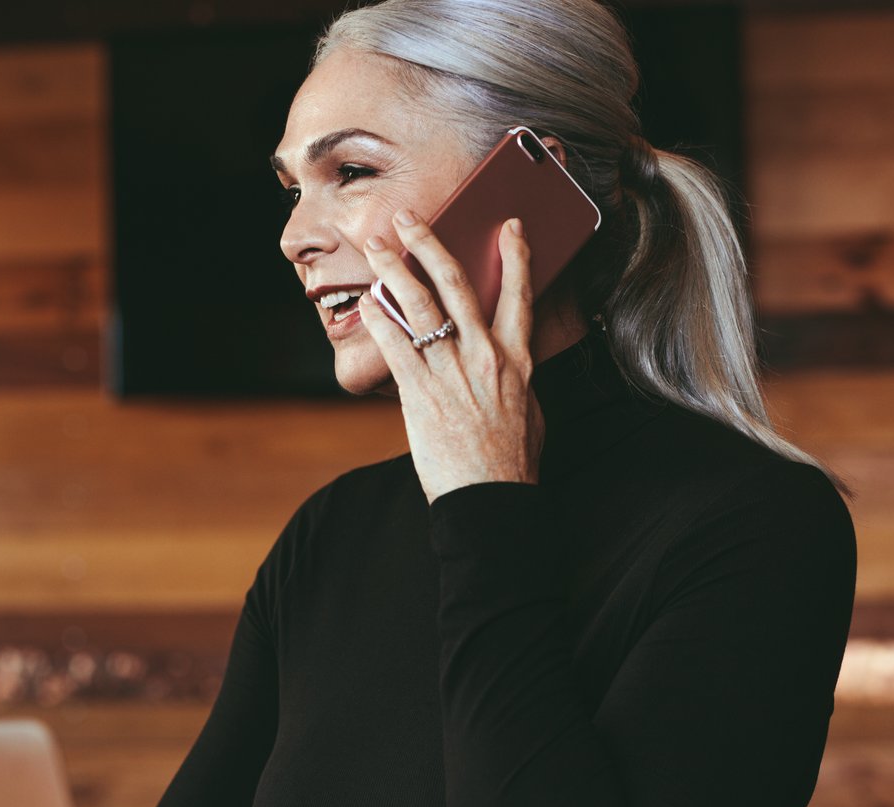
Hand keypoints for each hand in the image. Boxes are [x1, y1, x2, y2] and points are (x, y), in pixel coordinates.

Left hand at [356, 210, 543, 503]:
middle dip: (430, 243)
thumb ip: (515, 378)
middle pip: (456, 284)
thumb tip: (508, 360)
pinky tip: (364, 302)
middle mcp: (484, 357)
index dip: (516, 255)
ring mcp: (450, 373)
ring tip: (375, 246)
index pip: (519, 295)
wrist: (490, 500)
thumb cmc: (511, 463)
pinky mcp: (420, 394)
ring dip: (393, 269)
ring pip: (419, 305)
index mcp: (516, 361)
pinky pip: (394, 345)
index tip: (508, 225)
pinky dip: (378, 319)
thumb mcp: (529, 411)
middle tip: (408, 218)